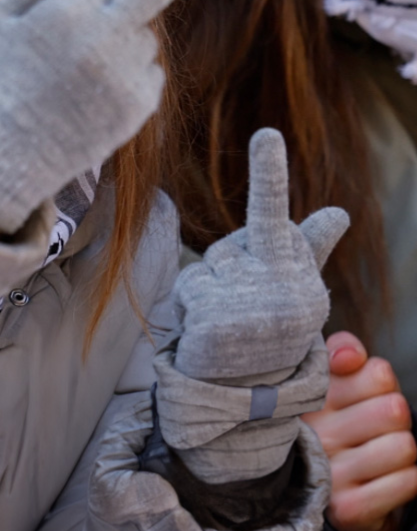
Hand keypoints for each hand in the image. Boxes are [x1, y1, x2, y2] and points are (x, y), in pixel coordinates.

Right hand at [0, 0, 216, 234]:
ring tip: (77, 75)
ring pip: (144, 34)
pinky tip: (93, 95)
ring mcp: (126, 75)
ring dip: (122, 40)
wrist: (6, 150)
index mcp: (65, 13)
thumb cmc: (0, 73)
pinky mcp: (141, 105)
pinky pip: (149, 68)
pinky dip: (128, 72)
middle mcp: (103, 41)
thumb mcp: (1, 16)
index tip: (52, 20)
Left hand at [173, 128, 346, 381]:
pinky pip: (190, 287)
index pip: (286, 222)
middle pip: (237, 240)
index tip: (266, 133)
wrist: (247, 397)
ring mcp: (250, 304)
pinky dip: (192, 307)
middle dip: (239, 238)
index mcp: (303, 278)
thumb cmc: (268, 331)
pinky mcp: (218, 318)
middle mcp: (285, 289)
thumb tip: (340, 213)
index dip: (269, 172)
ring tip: (227, 322)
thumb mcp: (290, 289)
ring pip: (208, 265)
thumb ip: (307, 248)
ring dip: (207, 289)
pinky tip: (210, 333)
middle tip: (255, 226)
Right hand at [303, 332, 416, 530]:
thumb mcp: (333, 383)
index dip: (381, 385)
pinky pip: (408, 481)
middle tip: (374, 430)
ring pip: (404, 446)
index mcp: (309, 396)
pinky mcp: (349, 507)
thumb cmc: (337, 427)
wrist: (323, 496)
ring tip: (377, 456)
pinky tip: (382, 480)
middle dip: (396, 420)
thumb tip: (350, 355)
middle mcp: (314, 431)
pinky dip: (406, 481)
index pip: (378, 373)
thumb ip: (342, 351)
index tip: (362, 396)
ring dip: (401, 453)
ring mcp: (329, 470)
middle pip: (395, 410)